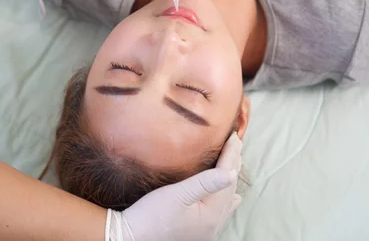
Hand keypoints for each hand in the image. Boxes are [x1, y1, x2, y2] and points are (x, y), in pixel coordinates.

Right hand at [112, 133, 242, 240]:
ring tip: (236, 165)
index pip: (226, 178)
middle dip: (233, 166)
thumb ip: (204, 183)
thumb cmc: (151, 215)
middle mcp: (213, 224)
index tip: (235, 137)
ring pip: (225, 201)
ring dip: (229, 181)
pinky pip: (220, 212)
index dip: (231, 156)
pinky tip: (232, 201)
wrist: (130, 237)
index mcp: (211, 214)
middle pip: (228, 189)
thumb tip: (231, 173)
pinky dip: (226, 201)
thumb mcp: (177, 195)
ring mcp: (206, 230)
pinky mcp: (197, 231)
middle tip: (237, 144)